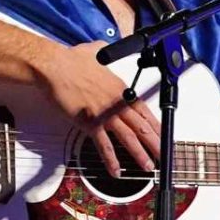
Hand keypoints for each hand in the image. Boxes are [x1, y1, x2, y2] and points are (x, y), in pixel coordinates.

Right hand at [40, 40, 161, 176]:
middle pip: (143, 126)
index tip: (162, 135)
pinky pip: (104, 146)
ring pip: (129, 138)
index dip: (156, 125)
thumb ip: (102, 52)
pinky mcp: (90, 124)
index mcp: (121, 89)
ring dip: (140, 154)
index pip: (144, 110)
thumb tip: (100, 48)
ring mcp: (105, 115)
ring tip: (148, 166)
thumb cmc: (71, 60)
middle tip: (164, 155)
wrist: (55, 67)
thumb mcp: (95, 51)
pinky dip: (111, 160)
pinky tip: (116, 171)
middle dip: (156, 143)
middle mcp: (117, 103)